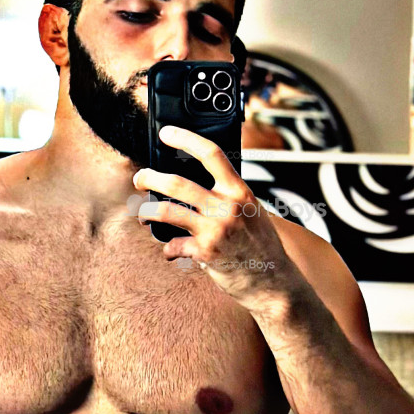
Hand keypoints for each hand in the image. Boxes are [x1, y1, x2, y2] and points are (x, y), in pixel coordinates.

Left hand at [132, 124, 300, 310]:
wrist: (273, 280)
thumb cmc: (261, 244)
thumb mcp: (251, 210)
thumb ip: (229, 195)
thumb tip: (197, 181)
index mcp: (238, 191)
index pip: (211, 154)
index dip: (185, 139)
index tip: (166, 133)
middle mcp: (226, 207)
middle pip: (177, 182)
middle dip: (149, 178)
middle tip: (140, 179)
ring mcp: (214, 230)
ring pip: (165, 212)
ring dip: (146, 211)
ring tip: (142, 214)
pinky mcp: (205, 253)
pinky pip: (172, 245)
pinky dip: (168, 248)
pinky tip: (171, 250)